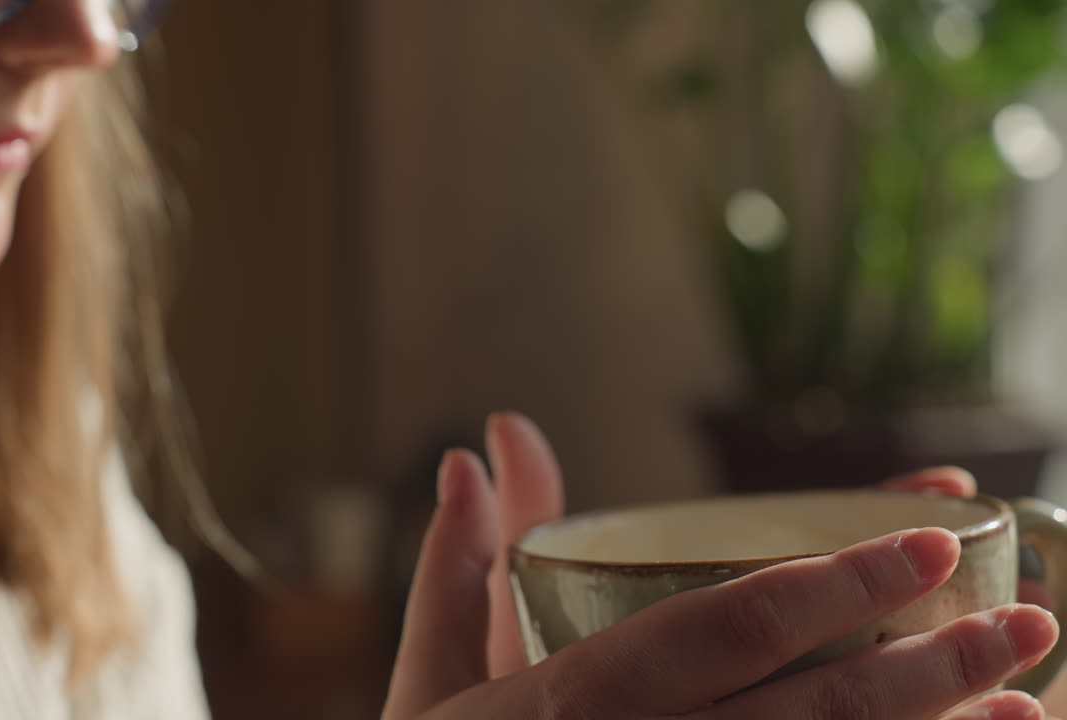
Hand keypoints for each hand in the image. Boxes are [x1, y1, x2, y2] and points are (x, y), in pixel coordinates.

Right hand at [382, 413, 1059, 718]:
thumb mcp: (436, 676)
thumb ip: (459, 562)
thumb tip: (478, 446)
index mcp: (573, 701)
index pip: (727, 627)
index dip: (835, 582)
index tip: (928, 537)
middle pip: (814, 712)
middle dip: (931, 665)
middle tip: (1025, 619)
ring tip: (1028, 705)